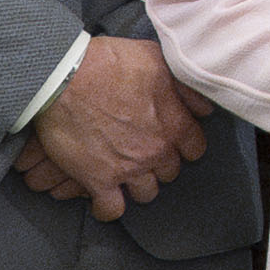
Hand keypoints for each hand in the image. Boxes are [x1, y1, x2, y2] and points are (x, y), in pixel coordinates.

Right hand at [18, 33, 210, 220]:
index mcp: (174, 124)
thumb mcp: (158, 60)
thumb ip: (185, 88)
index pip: (195, 149)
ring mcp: (128, 169)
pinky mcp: (98, 180)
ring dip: (138, 184)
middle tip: (143, 152)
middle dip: (160, 163)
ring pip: (146, 193)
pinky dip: (109, 207)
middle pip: (170, 172)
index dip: (184, 145)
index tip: (172, 140)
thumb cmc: (109, 62)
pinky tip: (105, 197)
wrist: (63, 76)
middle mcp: (156, 151)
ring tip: (126, 173)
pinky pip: (112, 209)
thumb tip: (205, 109)